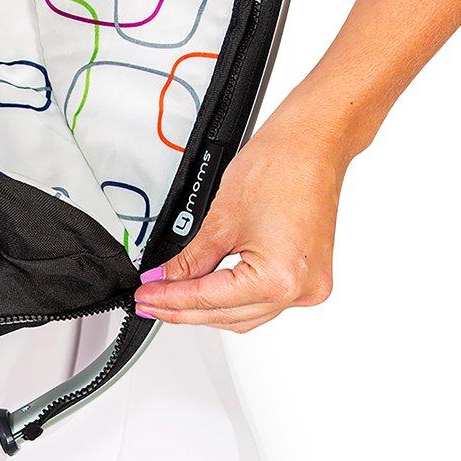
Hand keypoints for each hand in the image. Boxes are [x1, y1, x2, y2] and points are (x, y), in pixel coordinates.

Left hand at [135, 113, 340, 330]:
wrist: (313, 145)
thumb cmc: (281, 167)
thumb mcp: (220, 220)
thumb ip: (190, 259)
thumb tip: (166, 279)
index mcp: (279, 278)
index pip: (209, 299)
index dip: (170, 299)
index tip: (146, 296)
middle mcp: (300, 290)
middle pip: (226, 316)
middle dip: (184, 309)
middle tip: (150, 301)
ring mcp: (309, 288)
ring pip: (244, 316)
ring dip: (208, 309)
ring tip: (171, 298)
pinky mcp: (310, 279)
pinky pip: (263, 303)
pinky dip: (234, 300)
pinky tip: (208, 293)